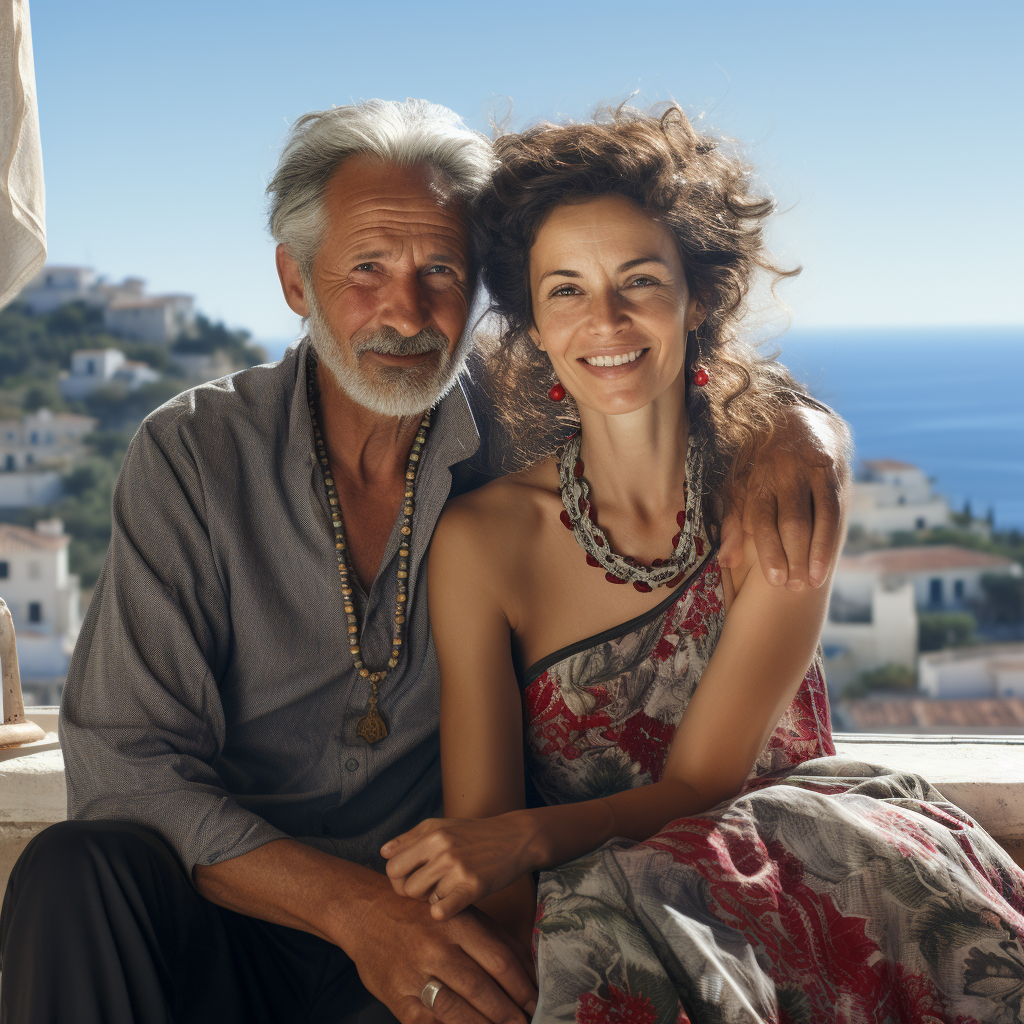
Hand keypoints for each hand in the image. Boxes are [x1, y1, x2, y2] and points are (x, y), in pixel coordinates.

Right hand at [346, 874, 536, 1023]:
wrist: (366, 913)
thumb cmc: (423, 914)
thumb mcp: (460, 913)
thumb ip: (494, 939)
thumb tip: (528, 972)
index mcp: (457, 923)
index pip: (499, 960)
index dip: (521, 987)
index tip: (535, 1002)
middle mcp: (436, 947)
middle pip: (480, 988)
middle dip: (507, 1013)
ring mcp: (414, 973)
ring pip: (456, 1011)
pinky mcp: (397, 997)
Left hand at [382, 814, 535, 920]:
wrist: (515, 838)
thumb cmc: (475, 834)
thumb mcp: (441, 826)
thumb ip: (410, 838)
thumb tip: (383, 852)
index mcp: (431, 834)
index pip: (392, 866)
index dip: (397, 878)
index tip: (411, 879)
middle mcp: (442, 850)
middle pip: (404, 887)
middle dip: (413, 893)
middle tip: (429, 889)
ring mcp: (457, 869)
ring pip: (423, 900)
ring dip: (432, 900)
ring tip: (446, 891)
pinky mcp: (473, 887)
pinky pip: (441, 911)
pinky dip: (442, 912)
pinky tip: (451, 904)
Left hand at [719, 405, 849, 590]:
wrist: (794, 422)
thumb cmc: (760, 467)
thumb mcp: (739, 488)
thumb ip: (732, 524)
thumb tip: (726, 561)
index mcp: (757, 480)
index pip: (762, 519)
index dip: (770, 551)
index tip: (775, 580)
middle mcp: (784, 474)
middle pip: (792, 522)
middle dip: (794, 557)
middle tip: (794, 587)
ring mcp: (811, 472)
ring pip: (817, 517)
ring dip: (816, 553)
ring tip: (813, 581)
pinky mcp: (832, 472)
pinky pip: (835, 509)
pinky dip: (831, 539)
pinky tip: (827, 563)